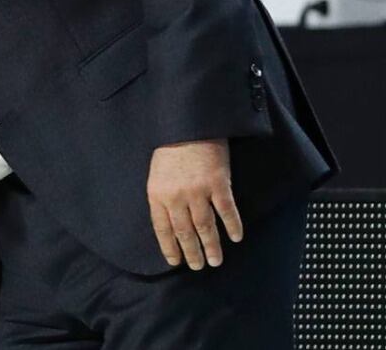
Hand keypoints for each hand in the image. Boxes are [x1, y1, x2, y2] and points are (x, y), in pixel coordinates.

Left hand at [147, 138, 241, 269]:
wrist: (189, 125)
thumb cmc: (170, 147)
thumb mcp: (157, 173)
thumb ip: (162, 196)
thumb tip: (169, 221)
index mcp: (157, 193)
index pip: (162, 228)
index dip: (169, 247)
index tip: (175, 261)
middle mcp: (176, 196)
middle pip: (184, 232)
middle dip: (192, 253)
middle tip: (198, 267)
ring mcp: (198, 191)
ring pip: (205, 227)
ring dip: (212, 246)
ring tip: (216, 261)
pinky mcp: (218, 184)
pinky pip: (227, 211)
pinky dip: (232, 226)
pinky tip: (236, 238)